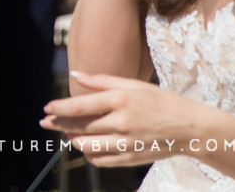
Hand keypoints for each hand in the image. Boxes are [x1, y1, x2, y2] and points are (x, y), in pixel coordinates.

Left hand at [41, 72, 213, 166]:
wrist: (189, 128)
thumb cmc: (161, 101)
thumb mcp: (134, 84)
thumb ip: (102, 80)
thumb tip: (74, 75)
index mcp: (121, 99)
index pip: (80, 106)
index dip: (60, 108)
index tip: (47, 108)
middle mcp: (121, 122)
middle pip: (79, 126)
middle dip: (59, 124)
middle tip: (46, 122)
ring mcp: (125, 143)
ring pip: (86, 145)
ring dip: (72, 138)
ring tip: (67, 132)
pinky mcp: (129, 158)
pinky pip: (99, 160)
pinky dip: (88, 153)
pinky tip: (85, 145)